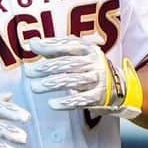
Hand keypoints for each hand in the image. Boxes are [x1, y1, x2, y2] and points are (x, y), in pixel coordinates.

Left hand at [23, 36, 142, 119]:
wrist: (119, 86)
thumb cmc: (90, 68)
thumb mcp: (79, 54)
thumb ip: (57, 49)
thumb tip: (33, 43)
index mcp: (88, 49)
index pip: (67, 45)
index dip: (50, 45)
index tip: (32, 47)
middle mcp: (94, 62)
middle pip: (68, 63)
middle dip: (46, 67)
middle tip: (28, 72)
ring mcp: (98, 79)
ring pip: (73, 80)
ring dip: (52, 84)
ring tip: (34, 87)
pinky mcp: (99, 96)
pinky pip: (82, 99)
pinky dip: (66, 102)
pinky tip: (52, 104)